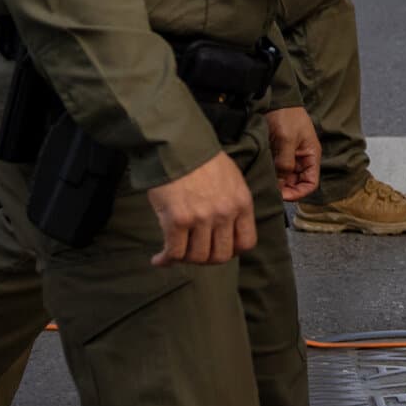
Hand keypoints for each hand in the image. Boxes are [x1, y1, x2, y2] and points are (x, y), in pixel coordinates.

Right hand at [146, 152, 256, 266]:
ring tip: (176, 253)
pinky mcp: (177, 221)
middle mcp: (225, 213)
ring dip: (185, 259)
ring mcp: (201, 218)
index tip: (218, 248)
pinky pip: (174, 252)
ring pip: (197, 257)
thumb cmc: (203, 160)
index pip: (246, 243)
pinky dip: (166, 259)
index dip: (232, 251)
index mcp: (242, 203)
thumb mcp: (232, 179)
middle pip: (220, 255)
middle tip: (194, 253)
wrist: (177, 146)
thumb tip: (224, 229)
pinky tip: (159, 258)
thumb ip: (233, 204)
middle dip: (206, 259)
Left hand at [264, 105, 321, 201]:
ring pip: (286, 178)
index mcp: (311, 156)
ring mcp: (290, 157)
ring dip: (277, 182)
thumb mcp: (287, 139)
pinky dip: (271, 175)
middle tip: (270, 191)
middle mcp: (302, 159)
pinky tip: (263, 175)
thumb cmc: (287, 116)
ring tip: (265, 183)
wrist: (276, 99)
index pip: (311, 183)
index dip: (299, 193)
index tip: (283, 195)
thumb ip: (286, 162)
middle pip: (297, 183)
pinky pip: (277, 170)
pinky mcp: (279, 154)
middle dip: (285, 189)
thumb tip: (282, 183)